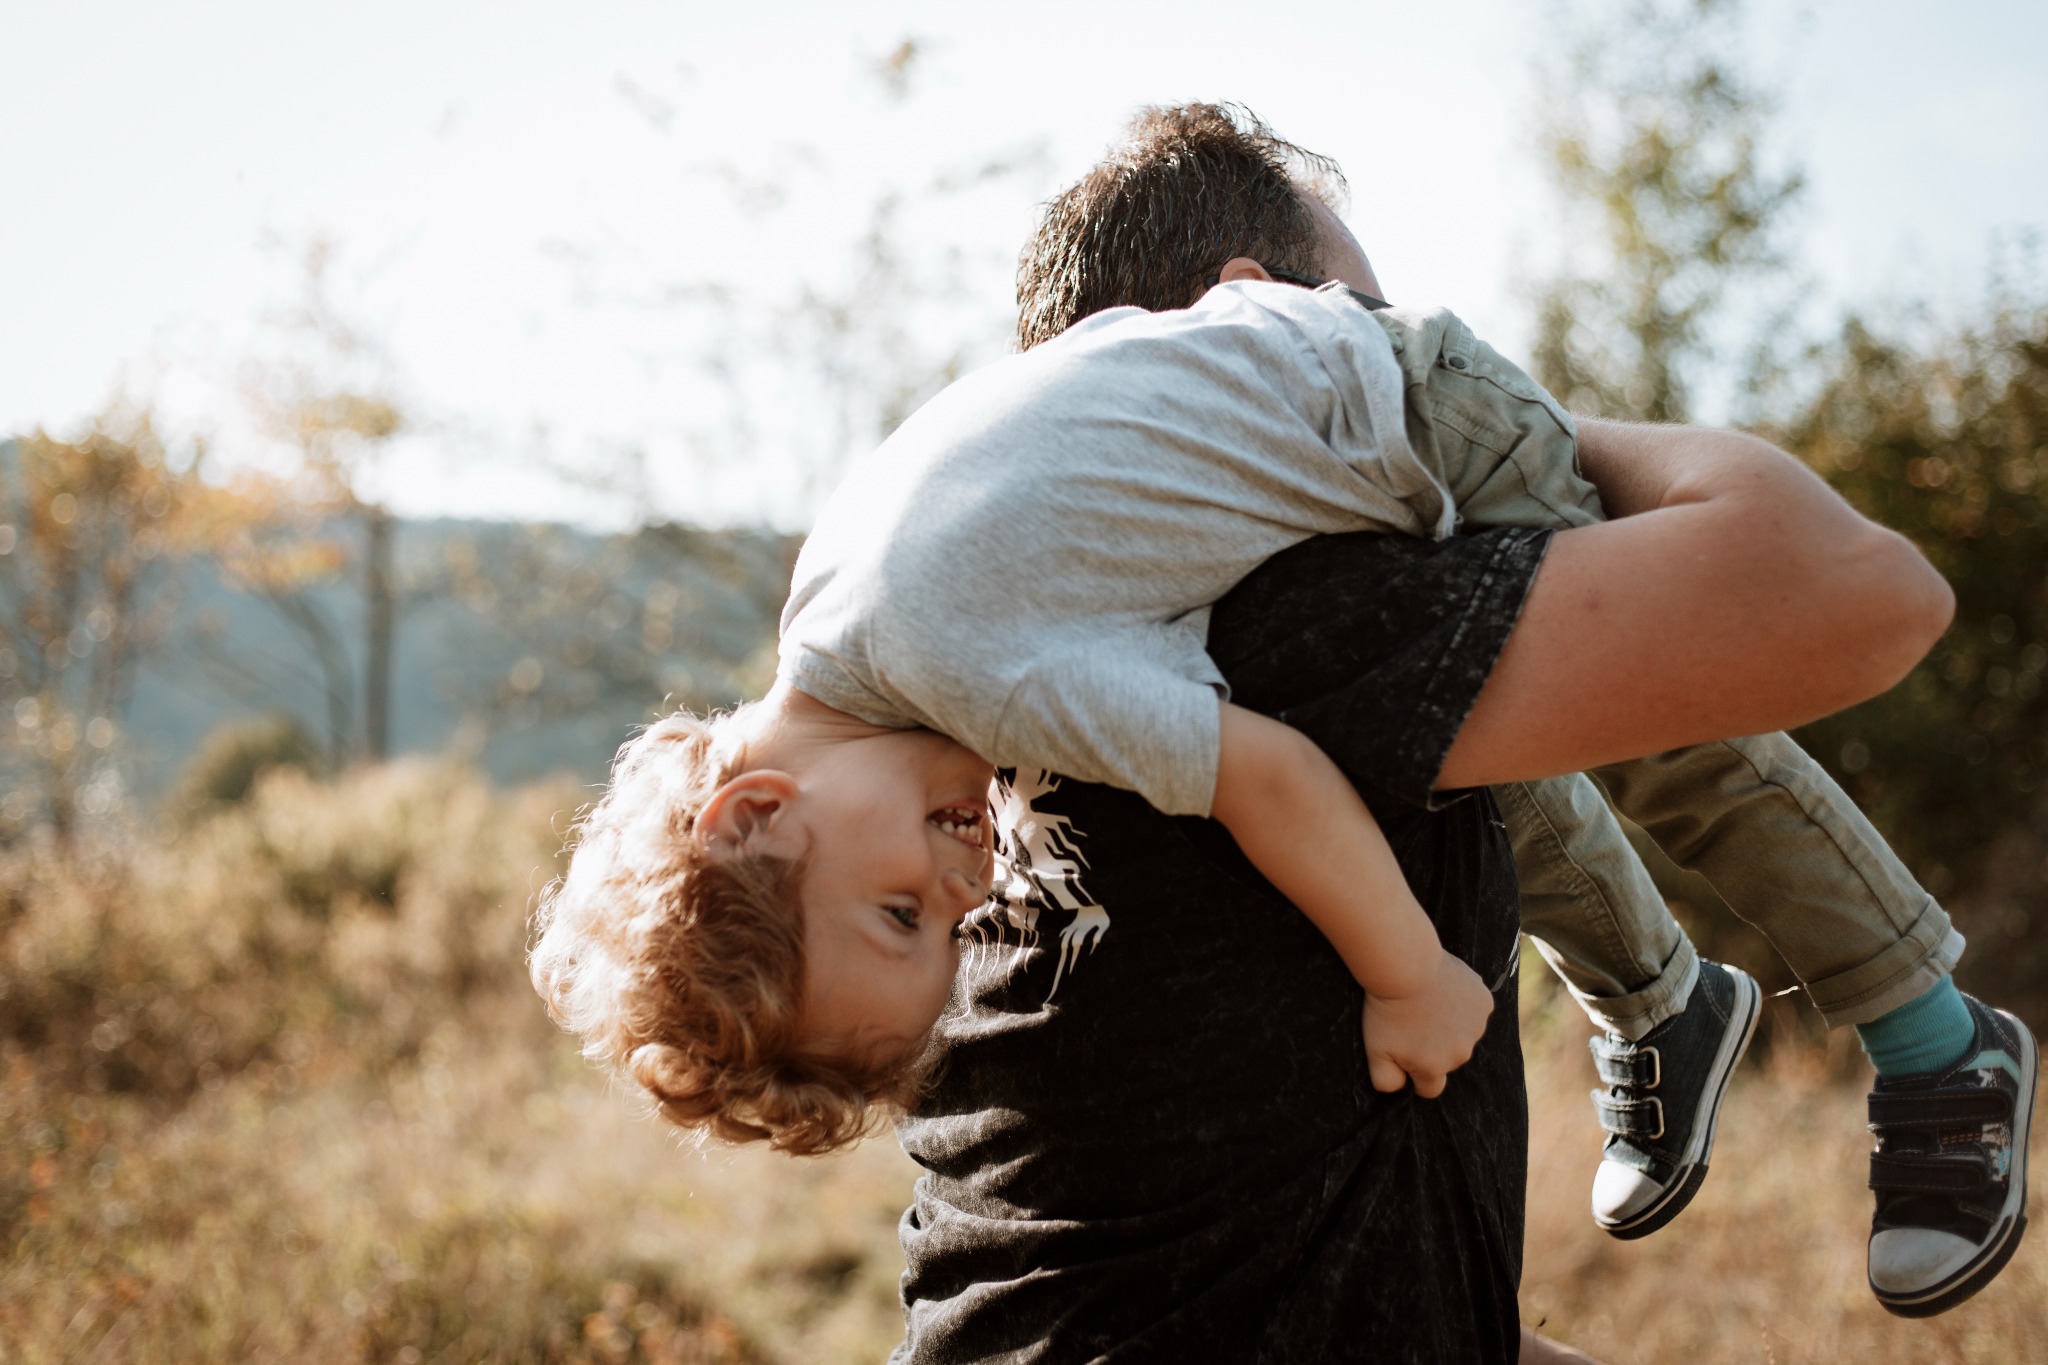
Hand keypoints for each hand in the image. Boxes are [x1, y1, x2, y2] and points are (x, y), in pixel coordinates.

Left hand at [1362, 947, 1494, 1097]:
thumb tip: (1399, 1088)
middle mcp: (1461, 1054)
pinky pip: (1475, 1008)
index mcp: (1435, 1069)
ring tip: (1429, 1001)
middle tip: (1415, 1020)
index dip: (1417, 1072)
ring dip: (1451, 1023)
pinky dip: (1464, 1000)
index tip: (1408, 1052)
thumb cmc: (1387, 1009)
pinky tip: (1445, 988)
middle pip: (1449, 1058)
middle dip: (1435, 1045)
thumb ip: (1386, 1080)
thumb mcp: (1375, 1051)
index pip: (1430, 1088)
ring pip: (1464, 1033)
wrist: (1406, 967)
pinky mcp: (1484, 1003)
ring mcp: (1476, 1028)